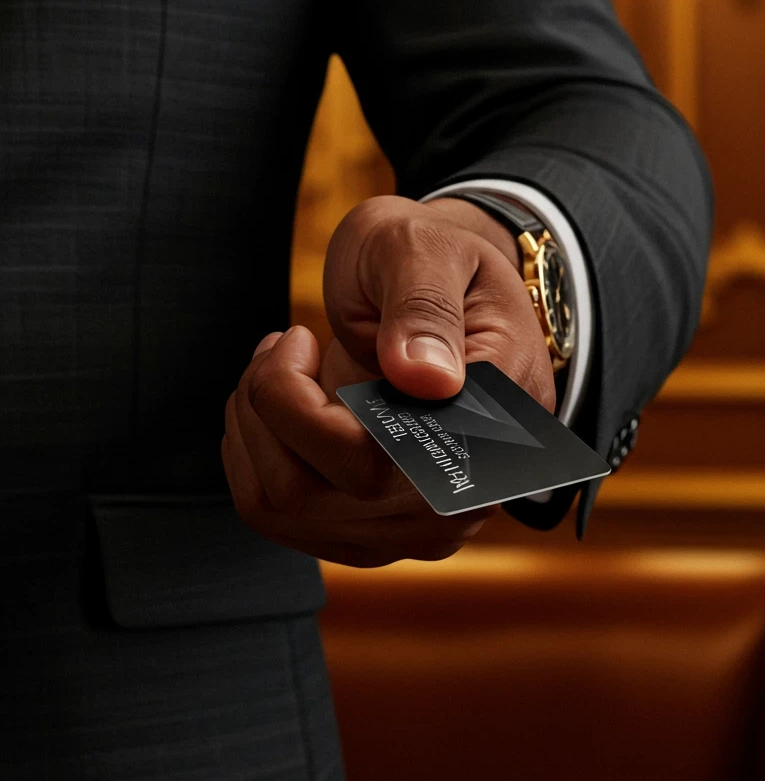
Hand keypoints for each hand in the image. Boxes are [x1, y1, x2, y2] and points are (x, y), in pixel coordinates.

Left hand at [222, 195, 554, 566]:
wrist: (445, 286)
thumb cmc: (436, 260)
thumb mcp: (430, 250)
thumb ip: (426, 306)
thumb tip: (426, 379)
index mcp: (493, 416)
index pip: (375, 455)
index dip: (301, 406)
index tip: (298, 339)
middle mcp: (467, 490)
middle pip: (317, 492)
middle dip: (269, 406)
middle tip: (285, 343)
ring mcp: (422, 520)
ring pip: (288, 509)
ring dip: (254, 428)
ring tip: (279, 366)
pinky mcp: (382, 530)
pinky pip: (283, 517)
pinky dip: (256, 454)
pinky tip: (282, 405)